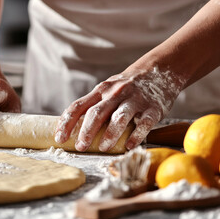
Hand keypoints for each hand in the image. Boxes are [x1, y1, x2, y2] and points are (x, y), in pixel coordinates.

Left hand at [54, 67, 185, 151]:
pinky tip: (129, 145)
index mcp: (100, 91)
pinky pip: (144, 123)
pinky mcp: (153, 108)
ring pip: (119, 117)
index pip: (78, 106)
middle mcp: (115, 94)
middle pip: (97, 113)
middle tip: (80, 146)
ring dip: (110, 134)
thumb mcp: (107, 91)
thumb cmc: (126, 88)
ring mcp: (134, 100)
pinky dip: (136, 135)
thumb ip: (93, 106)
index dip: (67, 123)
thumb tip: (72, 129)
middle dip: (86, 131)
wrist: (159, 70)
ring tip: (102, 148)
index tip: (59, 138)